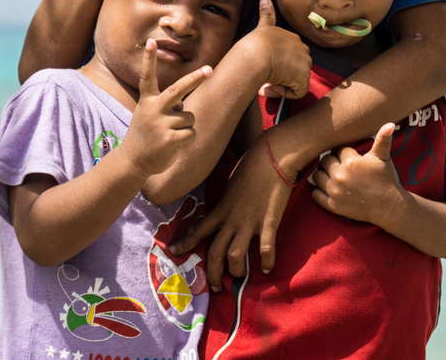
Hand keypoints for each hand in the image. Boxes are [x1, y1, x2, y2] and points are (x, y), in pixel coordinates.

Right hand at [121, 39, 211, 177]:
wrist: (132, 161)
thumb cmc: (145, 134)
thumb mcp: (150, 115)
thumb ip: (167, 106)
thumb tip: (186, 105)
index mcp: (147, 101)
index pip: (147, 76)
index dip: (149, 59)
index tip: (151, 42)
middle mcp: (153, 109)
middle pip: (178, 90)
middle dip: (195, 78)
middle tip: (210, 69)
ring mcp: (161, 125)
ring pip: (190, 118)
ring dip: (185, 127)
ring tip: (170, 135)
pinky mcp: (169, 140)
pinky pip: (191, 133)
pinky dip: (187, 139)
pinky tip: (174, 145)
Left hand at [169, 138, 294, 290]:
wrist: (271, 157)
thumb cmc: (252, 165)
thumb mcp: (231, 183)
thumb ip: (227, 199)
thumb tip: (226, 205)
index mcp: (221, 209)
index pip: (198, 229)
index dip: (185, 242)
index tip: (173, 251)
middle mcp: (231, 219)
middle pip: (215, 252)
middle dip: (212, 273)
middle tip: (215, 288)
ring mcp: (249, 222)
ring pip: (234, 255)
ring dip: (235, 270)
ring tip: (239, 278)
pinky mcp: (267, 222)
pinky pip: (265, 248)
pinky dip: (266, 261)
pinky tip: (268, 269)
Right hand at [243, 0, 310, 99]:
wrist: (256, 53)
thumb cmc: (255, 43)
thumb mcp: (262, 27)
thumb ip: (266, 14)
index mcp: (293, 38)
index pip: (290, 55)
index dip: (278, 63)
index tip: (264, 67)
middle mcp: (302, 49)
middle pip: (294, 68)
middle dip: (281, 75)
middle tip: (264, 77)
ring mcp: (304, 63)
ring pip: (295, 80)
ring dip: (281, 84)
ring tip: (265, 83)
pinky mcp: (303, 78)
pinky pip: (297, 92)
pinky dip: (283, 93)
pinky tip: (269, 87)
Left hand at [310, 123, 402, 225]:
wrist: (389, 207)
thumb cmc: (387, 180)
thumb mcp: (384, 158)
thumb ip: (383, 140)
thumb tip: (390, 123)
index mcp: (351, 162)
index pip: (338, 150)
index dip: (345, 154)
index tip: (351, 159)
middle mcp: (340, 176)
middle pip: (324, 161)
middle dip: (331, 162)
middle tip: (341, 167)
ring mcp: (335, 192)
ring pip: (316, 176)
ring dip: (322, 174)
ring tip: (333, 176)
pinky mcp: (333, 206)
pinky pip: (315, 194)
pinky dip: (318, 191)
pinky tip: (328, 188)